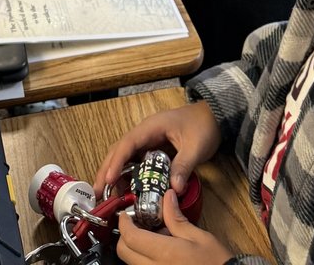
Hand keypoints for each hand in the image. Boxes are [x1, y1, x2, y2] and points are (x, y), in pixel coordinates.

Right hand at [94, 102, 221, 198]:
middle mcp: (145, 133)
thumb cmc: (203, 126)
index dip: (116, 161)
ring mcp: (148, 141)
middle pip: (119, 151)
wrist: (214, 117)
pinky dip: (128, 177)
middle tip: (99, 193)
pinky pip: (136, 163)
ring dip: (115, 175)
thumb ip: (183, 166)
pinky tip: (127, 191)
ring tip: (108, 197)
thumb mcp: (195, 147)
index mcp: (151, 127)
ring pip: (125, 158)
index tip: (109, 179)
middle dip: (107, 171)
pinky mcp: (153, 150)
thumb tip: (173, 190)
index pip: (127, 144)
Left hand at [116, 189, 230, 264]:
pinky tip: (158, 252)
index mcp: (163, 253)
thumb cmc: (216, 263)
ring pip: (131, 263)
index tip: (125, 213)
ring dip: (134, 248)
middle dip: (125, 235)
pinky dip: (143, 260)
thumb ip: (177, 218)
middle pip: (124, 252)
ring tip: (150, 237)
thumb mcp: (198, 236)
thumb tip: (167, 198)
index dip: (123, 223)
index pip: (130, 237)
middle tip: (135, 223)